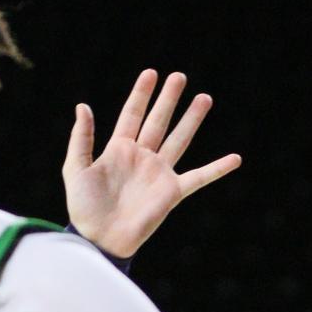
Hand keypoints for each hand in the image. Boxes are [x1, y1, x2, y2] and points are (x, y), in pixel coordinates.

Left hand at [62, 68, 239, 258]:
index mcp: (118, 149)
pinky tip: (235, 158)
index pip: (132, 114)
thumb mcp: (75, 168)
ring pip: (179, 140)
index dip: (141, 94)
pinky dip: (217, 169)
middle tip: (179, 76)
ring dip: (191, 119)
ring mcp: (159, 173)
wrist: (98, 238)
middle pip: (159, 121)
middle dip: (169, 99)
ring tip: (204, 98)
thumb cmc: (83, 207)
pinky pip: (199, 177)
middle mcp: (142, 157)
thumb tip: (83, 106)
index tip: (151, 73)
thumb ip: (82, 138)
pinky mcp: (172, 192)